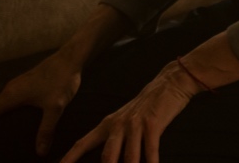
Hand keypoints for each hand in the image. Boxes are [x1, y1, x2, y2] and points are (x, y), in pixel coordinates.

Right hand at [0, 50, 83, 155]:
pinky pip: (6, 100)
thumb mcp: (55, 108)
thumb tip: (40, 153)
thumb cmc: (62, 80)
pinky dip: (0, 112)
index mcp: (12, 95)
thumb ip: (46, 130)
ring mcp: (17, 85)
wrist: (70, 58)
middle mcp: (10, 89)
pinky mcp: (25, 83)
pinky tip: (9, 119)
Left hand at [59, 61, 201, 162]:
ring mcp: (135, 125)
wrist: (168, 83)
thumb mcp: (125, 119)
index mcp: (108, 124)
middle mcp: (118, 125)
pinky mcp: (152, 124)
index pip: (83, 143)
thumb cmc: (146, 107)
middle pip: (106, 157)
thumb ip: (115, 139)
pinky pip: (150, 150)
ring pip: (128, 158)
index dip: (69, 157)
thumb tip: (108, 159)